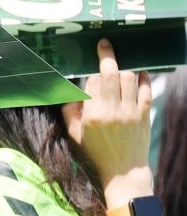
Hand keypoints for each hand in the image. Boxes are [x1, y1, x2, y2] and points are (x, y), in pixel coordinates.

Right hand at [63, 39, 151, 197]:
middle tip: (104, 45)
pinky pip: (145, 89)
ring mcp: (130, 112)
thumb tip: (70, 93)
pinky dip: (143, 78)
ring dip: (124, 69)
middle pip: (112, 75)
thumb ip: (69, 113)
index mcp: (93, 116)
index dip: (92, 76)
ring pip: (129, 78)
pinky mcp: (144, 114)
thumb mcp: (75, 135)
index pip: (93, 83)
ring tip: (119, 67)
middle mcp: (112, 111)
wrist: (123, 170)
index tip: (91, 74)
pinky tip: (140, 73)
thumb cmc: (95, 153)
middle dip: (107, 57)